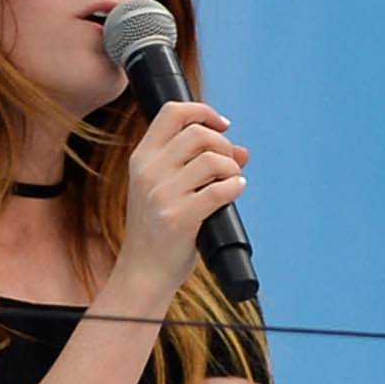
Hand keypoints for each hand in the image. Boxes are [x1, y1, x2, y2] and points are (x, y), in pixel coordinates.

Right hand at [115, 101, 247, 299]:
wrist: (143, 272)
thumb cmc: (159, 230)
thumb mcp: (168, 190)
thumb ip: (198, 165)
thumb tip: (242, 151)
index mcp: (142, 158)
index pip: (172, 112)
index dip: (203, 111)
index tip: (223, 125)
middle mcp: (148, 171)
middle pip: (198, 134)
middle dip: (223, 145)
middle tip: (229, 165)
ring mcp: (161, 195)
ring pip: (212, 160)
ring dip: (232, 169)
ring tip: (232, 182)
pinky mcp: (177, 218)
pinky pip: (219, 190)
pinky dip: (235, 187)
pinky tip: (236, 191)